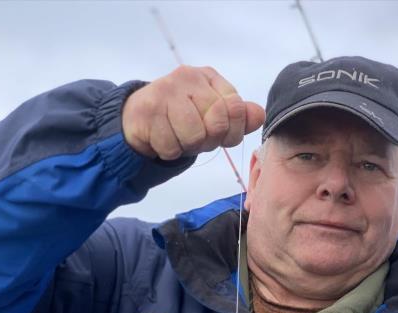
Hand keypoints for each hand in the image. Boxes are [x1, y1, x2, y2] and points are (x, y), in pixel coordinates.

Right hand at [122, 65, 264, 160]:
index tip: (219, 135)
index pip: (237, 108)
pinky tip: (161, 137)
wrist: (137, 118)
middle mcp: (189, 77)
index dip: (231, 132)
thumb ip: (239, 117)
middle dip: (207, 141)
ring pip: (194, 136)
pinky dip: (168, 150)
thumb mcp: (212, 116)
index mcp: (210, 77)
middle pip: (217, 123)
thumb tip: (260, 115)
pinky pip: (170, 146)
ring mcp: (167, 90)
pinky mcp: (148, 109)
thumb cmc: (181, 119)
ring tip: (176, 136)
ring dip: (186, 147)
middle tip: (194, 137)